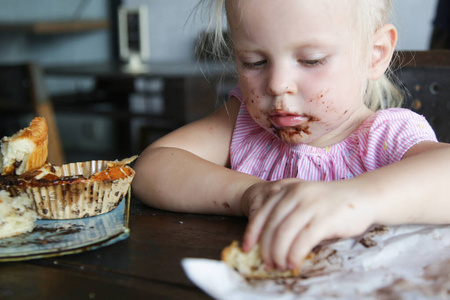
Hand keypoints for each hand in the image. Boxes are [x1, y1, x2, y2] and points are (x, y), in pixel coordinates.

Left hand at [241, 178, 375, 270]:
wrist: (363, 196)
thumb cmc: (331, 203)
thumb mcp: (305, 199)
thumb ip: (288, 212)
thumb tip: (268, 241)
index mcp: (288, 189)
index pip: (262, 212)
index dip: (252, 232)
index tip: (247, 248)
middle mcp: (296, 194)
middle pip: (271, 225)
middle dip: (265, 248)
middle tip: (266, 263)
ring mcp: (311, 205)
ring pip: (284, 233)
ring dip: (278, 253)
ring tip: (279, 266)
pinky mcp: (325, 218)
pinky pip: (303, 240)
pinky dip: (295, 254)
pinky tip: (293, 263)